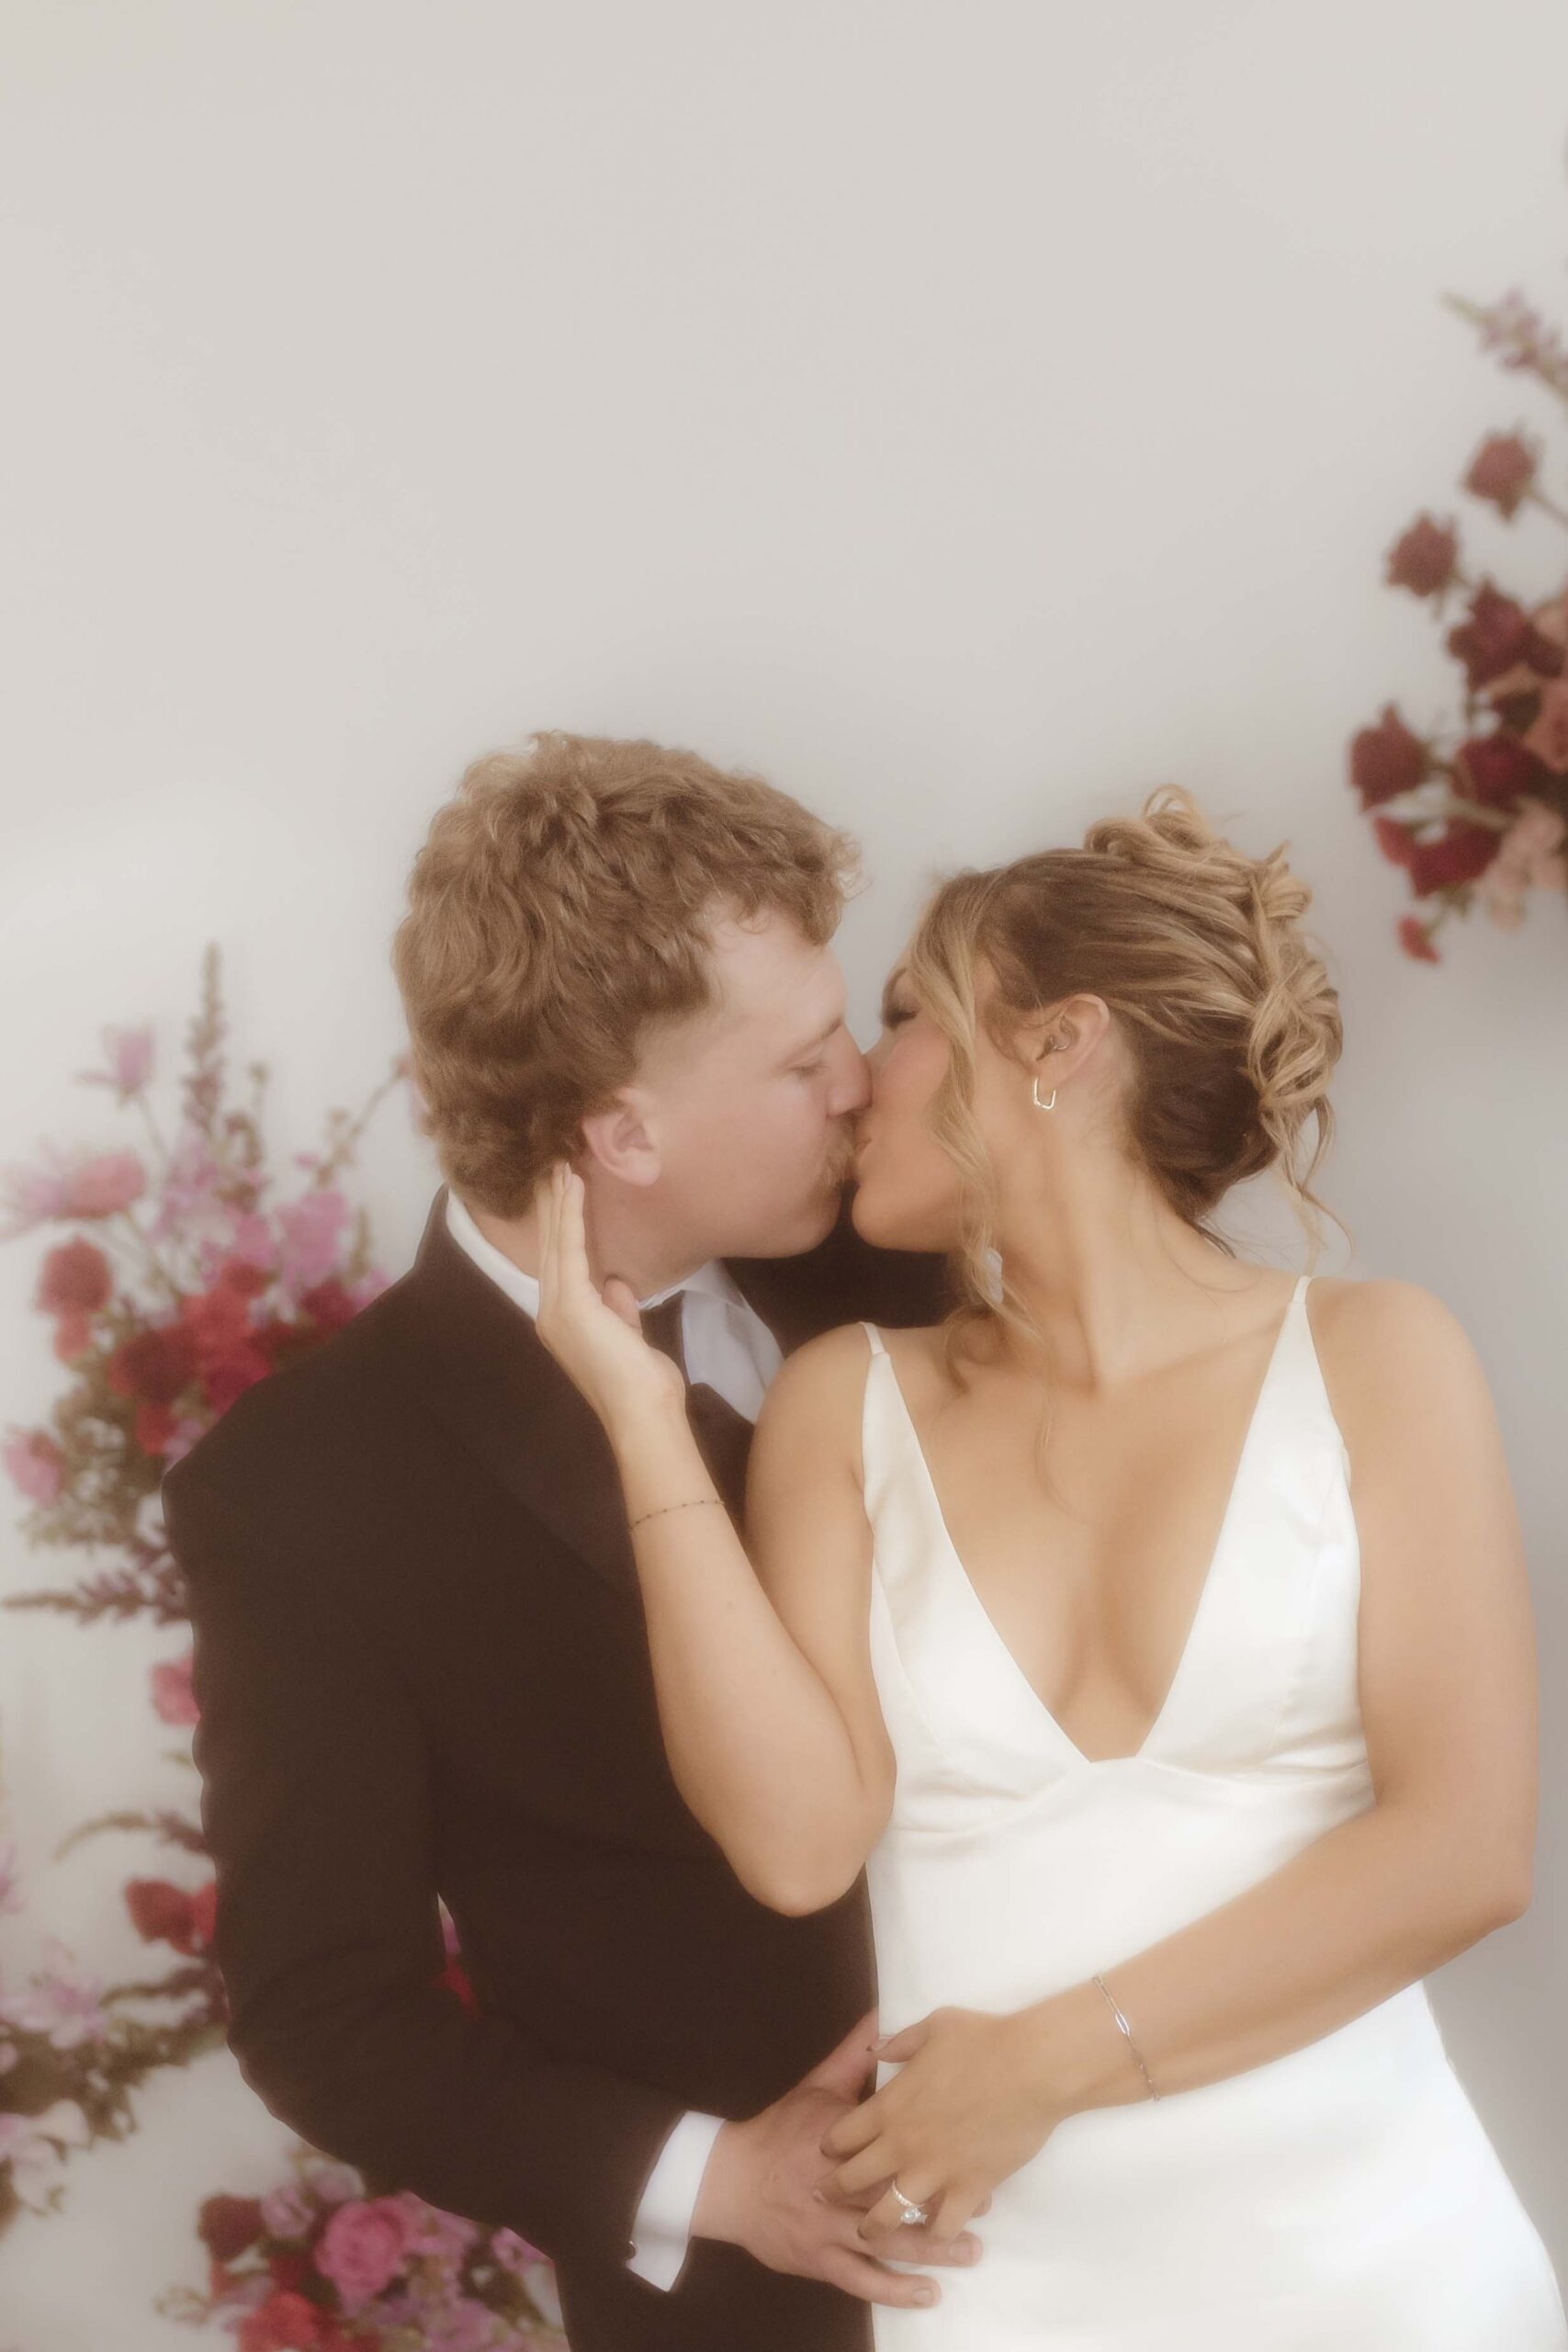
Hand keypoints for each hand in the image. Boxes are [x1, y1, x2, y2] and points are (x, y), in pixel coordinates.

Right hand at [534, 1161, 685, 1427]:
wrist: (643, 1413)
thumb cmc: (642, 1384)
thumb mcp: (629, 1338)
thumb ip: (619, 1311)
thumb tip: (617, 1284)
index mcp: (563, 1322)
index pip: (561, 1264)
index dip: (560, 1227)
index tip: (561, 1193)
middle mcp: (551, 1313)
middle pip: (550, 1248)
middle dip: (551, 1206)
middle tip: (551, 1167)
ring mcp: (557, 1309)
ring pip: (557, 1243)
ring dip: (559, 1202)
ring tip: (560, 1166)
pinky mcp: (572, 1303)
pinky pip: (571, 1248)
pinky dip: (571, 1215)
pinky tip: (573, 1187)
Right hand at [693, 2007, 986, 2312]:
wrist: (731, 2182)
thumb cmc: (781, 2131)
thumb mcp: (818, 2087)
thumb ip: (855, 2054)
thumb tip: (882, 2014)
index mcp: (840, 2139)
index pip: (889, 2141)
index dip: (931, 2147)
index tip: (972, 2148)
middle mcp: (837, 2187)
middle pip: (893, 2195)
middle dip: (939, 2201)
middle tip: (984, 2204)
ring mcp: (829, 2228)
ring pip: (886, 2241)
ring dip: (930, 2248)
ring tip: (970, 2250)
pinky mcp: (821, 2261)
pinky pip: (862, 2281)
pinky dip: (895, 2289)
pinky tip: (927, 2292)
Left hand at [820, 2003, 1063, 2248]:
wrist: (1032, 2068)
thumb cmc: (982, 2040)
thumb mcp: (932, 2027)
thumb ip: (898, 2043)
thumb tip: (875, 2048)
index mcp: (889, 2106)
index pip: (842, 2135)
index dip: (830, 2145)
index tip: (826, 2151)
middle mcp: (902, 2145)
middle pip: (853, 2180)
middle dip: (836, 2191)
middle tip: (830, 2198)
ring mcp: (934, 2172)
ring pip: (889, 2215)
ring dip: (876, 2225)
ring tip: (871, 2231)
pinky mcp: (968, 2190)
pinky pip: (943, 2225)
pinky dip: (936, 2231)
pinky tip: (934, 2230)